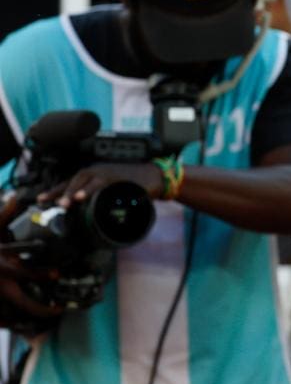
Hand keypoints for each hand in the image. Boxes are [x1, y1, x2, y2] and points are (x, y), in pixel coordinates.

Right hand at [0, 196, 65, 325]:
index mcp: (1, 267)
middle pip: (26, 305)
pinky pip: (1, 321)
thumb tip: (18, 195)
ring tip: (45, 319)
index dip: (44, 275)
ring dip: (28, 321)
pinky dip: (11, 325)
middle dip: (45, 310)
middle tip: (59, 310)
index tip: (57, 274)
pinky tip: (21, 325)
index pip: (27, 274)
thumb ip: (5, 214)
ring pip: (13, 318)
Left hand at [38, 162, 163, 208]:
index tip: (41, 200)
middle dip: (59, 191)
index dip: (55, 190)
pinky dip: (89, 189)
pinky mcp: (117, 176)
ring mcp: (107, 172)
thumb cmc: (136, 185)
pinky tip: (81, 196)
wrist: (157, 177)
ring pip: (84, 179)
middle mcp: (99, 170)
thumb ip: (101, 198)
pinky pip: (100, 183)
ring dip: (72, 191)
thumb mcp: (115, 191)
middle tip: (47, 202)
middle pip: (73, 179)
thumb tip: (87, 213)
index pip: (71, 181)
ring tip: (64, 203)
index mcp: (96, 175)